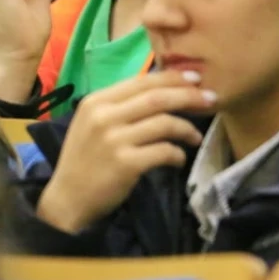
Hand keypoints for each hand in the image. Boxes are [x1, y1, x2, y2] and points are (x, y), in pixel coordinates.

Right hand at [36, 71, 216, 233]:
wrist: (67, 201)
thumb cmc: (86, 159)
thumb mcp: (95, 123)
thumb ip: (123, 105)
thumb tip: (166, 86)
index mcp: (96, 101)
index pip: (143, 81)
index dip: (173, 78)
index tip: (196, 78)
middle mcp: (103, 117)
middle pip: (158, 97)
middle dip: (190, 96)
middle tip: (211, 99)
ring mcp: (113, 140)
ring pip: (165, 123)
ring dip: (187, 128)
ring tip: (195, 137)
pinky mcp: (125, 164)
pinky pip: (164, 151)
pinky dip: (177, 154)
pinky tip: (179, 158)